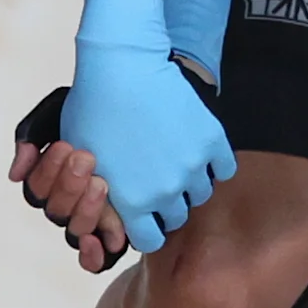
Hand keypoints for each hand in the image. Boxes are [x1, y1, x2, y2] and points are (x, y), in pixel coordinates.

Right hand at [5, 117, 124, 274]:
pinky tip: (108, 239)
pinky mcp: (117, 235)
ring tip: (104, 184)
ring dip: (86, 210)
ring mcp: (91, 222)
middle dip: (69, 185)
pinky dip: (96, 254)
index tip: (65, 144)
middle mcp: (67, 205)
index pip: (37, 188)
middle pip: (55, 211)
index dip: (47, 171)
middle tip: (88, 158)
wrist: (146, 103)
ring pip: (76, 231)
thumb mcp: (62, 110)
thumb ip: (32, 135)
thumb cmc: (102, 109)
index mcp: (51, 180)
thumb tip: (16, 175)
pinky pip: (97, 260)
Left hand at [60, 0, 232, 255]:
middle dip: (167, 204)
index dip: (146, 228)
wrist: (122, 67)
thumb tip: (110, 223)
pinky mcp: (212, 141)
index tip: (145, 214)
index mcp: (131, 202)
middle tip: (157, 180)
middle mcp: (165, 192)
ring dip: (190, 183)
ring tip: (175, 161)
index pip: (149, 240)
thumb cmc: (94, 109)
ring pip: (200, 193)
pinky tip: (197, 149)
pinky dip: (214, 163)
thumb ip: (99, 197)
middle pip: (177, 217)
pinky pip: (224, 168)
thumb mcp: (83, 162)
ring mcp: (192, 167)